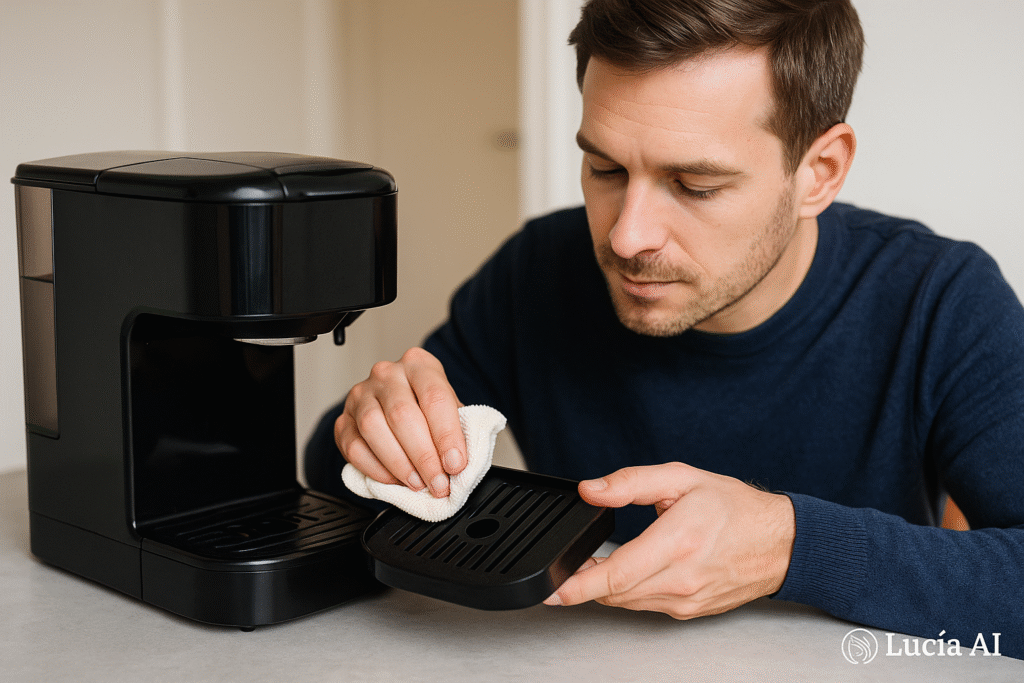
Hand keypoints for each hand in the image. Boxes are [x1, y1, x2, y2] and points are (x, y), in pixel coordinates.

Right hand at [334, 347, 465, 497]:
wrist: (398, 405)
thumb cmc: (428, 407)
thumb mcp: (450, 408)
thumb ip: (457, 431)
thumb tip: (459, 464)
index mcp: (418, 364)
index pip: (434, 397)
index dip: (447, 435)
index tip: (455, 464)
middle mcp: (386, 374)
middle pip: (402, 414)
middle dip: (423, 456)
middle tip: (438, 482)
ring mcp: (360, 395)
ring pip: (374, 428)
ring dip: (399, 464)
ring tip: (417, 483)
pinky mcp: (342, 419)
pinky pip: (354, 447)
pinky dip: (375, 469)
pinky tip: (394, 479)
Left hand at [544, 463, 794, 617]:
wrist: (780, 543)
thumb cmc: (735, 508)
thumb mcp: (681, 478)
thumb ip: (631, 482)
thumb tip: (591, 490)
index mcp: (678, 542)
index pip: (616, 574)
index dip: (577, 584)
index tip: (552, 588)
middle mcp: (681, 578)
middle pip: (614, 592)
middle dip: (584, 583)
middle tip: (567, 566)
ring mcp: (685, 600)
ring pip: (627, 602)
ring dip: (606, 587)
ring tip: (595, 565)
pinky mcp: (688, 611)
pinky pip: (645, 605)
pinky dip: (629, 592)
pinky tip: (629, 572)